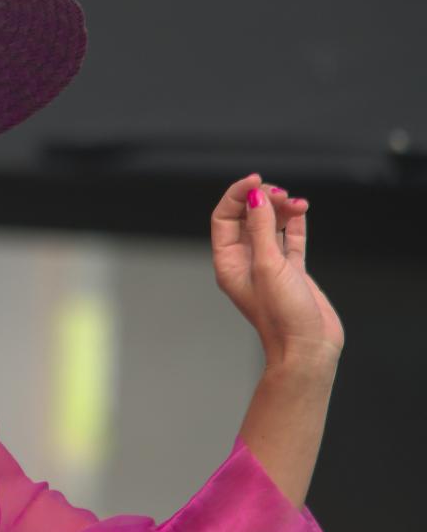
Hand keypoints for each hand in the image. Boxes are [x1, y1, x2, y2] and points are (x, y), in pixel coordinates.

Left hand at [210, 174, 343, 369]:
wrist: (307, 350)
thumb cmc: (282, 316)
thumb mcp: (268, 266)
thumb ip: (260, 229)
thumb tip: (255, 197)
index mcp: (228, 262)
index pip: (224, 218)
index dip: (238, 196)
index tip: (256, 181)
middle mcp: (245, 262)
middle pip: (247, 218)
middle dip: (262, 200)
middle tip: (281, 192)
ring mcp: (269, 266)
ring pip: (270, 226)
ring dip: (282, 209)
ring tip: (298, 203)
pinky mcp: (292, 271)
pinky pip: (290, 239)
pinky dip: (295, 223)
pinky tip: (302, 211)